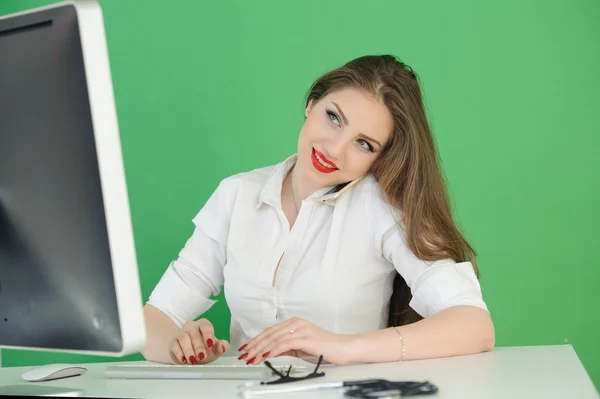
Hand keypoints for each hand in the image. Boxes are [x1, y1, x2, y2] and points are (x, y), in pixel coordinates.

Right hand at [169, 318, 229, 364]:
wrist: (187, 354)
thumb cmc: (202, 349)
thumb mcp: (213, 350)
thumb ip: (220, 347)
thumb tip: (224, 345)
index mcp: (203, 325)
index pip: (206, 326)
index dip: (208, 334)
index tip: (211, 343)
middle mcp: (192, 326)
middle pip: (195, 333)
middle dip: (199, 346)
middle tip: (202, 357)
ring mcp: (181, 333)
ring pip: (183, 338)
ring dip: (188, 350)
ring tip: (193, 360)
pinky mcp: (173, 342)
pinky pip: (174, 345)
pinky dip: (179, 353)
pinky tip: (184, 360)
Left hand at [238, 317, 352, 365]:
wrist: (343, 348)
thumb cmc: (325, 348)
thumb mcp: (300, 348)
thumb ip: (285, 348)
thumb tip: (268, 353)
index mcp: (294, 323)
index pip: (269, 331)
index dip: (255, 340)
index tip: (246, 349)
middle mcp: (296, 323)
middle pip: (269, 334)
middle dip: (254, 346)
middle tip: (244, 355)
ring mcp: (301, 329)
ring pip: (275, 338)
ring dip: (260, 350)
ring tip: (251, 358)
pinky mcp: (306, 338)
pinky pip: (286, 343)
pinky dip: (274, 350)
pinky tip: (266, 356)